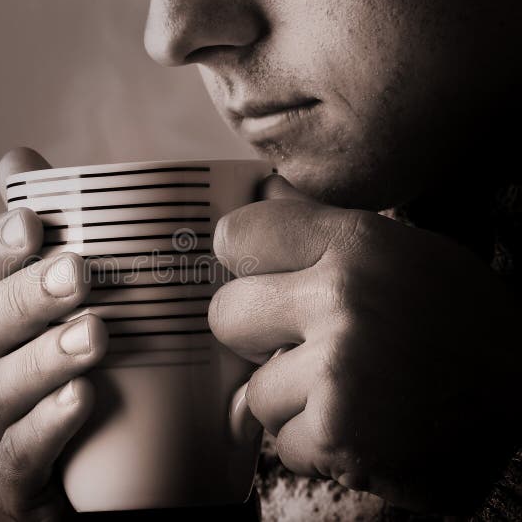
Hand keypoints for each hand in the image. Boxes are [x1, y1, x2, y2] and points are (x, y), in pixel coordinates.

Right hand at [0, 148, 107, 520]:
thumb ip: (66, 229)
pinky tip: (82, 400)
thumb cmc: (114, 367)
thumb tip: (17, 157)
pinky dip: (46, 427)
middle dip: (26, 297)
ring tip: (94, 336)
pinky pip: (19, 457)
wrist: (141, 466)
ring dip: (41, 358)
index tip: (33, 222)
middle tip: (80, 275)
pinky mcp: (14, 484)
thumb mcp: (104, 294)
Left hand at [209, 174, 519, 513]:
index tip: (261, 278)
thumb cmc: (454, 318)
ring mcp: (339, 370)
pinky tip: (365, 426)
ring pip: (256, 393)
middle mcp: (343, 300)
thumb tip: (231, 235)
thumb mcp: (394, 252)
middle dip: (257, 336)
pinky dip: (318, 445)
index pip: (237, 237)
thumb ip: (316, 241)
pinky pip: (286, 443)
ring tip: (354, 391)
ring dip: (294, 401)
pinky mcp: (340, 435)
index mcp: (356, 243)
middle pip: (226, 315)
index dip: (245, 262)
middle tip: (306, 343)